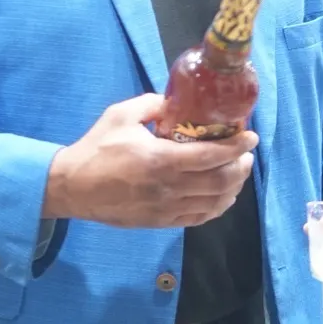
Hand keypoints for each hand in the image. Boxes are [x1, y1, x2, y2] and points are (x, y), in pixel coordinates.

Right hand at [43, 93, 257, 228]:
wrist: (73, 187)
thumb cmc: (96, 148)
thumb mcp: (121, 115)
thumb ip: (152, 104)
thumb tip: (174, 101)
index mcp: (161, 159)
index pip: (212, 155)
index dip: (237, 147)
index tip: (250, 137)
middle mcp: (169, 188)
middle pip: (220, 182)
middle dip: (240, 167)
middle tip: (245, 154)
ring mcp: (166, 209)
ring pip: (214, 204)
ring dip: (232, 188)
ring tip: (236, 173)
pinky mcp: (160, 222)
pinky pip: (198, 218)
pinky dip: (216, 207)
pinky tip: (220, 196)